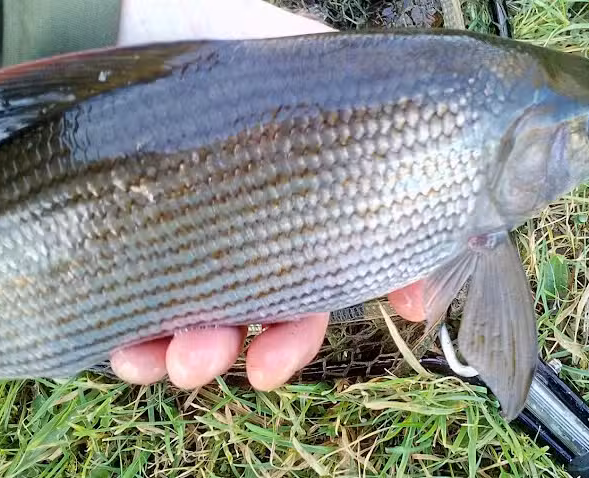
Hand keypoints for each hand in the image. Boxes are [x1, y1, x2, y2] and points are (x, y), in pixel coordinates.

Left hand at [109, 0, 427, 390]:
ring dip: (188, 354)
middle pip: (250, 315)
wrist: (162, 13)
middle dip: (246, 351)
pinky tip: (124, 349)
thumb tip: (464, 238)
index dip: (300, 334)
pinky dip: (128, 338)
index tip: (282, 365)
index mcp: (292, 218)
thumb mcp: (337, 91)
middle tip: (234, 369)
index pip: (306, 291)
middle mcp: (240, 238)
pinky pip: (127, 300)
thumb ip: (393, 150)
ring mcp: (182, 240)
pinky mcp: (127, 236)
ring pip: (188, 319)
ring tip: (174, 365)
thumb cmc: (258, 58)